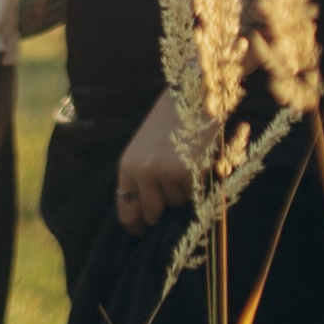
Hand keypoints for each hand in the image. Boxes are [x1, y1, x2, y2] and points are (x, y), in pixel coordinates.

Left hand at [113, 95, 199, 237]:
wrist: (192, 92)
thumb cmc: (169, 119)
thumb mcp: (144, 147)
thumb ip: (142, 176)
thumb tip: (147, 212)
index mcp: (127, 165)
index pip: (126, 210)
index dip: (136, 224)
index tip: (142, 231)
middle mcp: (143, 172)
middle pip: (152, 213)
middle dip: (163, 208)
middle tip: (172, 191)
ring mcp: (165, 173)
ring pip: (176, 202)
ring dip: (182, 191)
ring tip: (185, 162)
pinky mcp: (188, 172)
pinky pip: (193, 193)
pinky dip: (197, 183)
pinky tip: (197, 160)